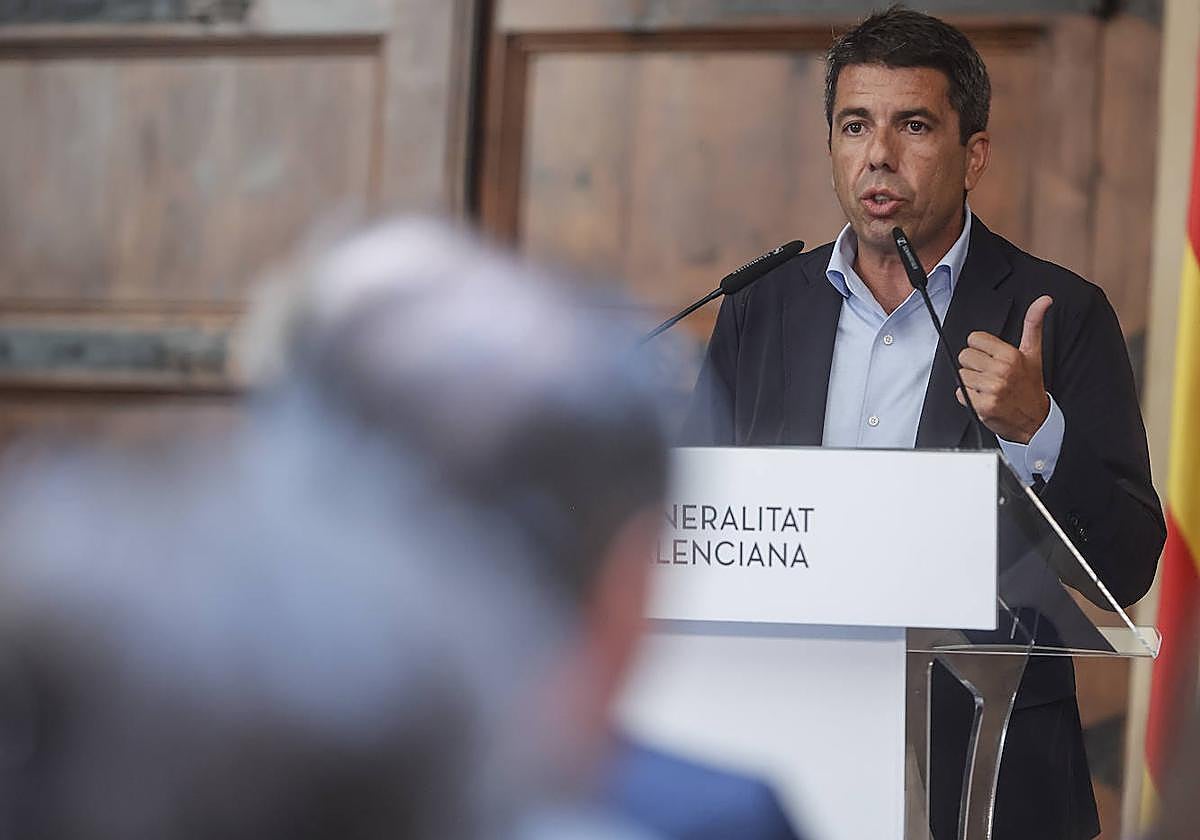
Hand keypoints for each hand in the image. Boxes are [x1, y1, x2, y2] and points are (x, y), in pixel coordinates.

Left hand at [956, 295, 1052, 443]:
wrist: (1035, 420)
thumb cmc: (1030, 385)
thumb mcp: (1033, 353)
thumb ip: (1034, 324)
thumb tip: (1044, 300)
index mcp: (1011, 355)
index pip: (974, 339)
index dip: (981, 349)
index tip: (992, 358)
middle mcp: (1002, 371)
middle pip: (965, 356)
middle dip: (975, 365)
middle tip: (991, 375)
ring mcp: (992, 389)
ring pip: (961, 375)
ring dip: (972, 383)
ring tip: (989, 388)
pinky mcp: (982, 406)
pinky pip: (960, 393)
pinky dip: (969, 398)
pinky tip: (985, 399)